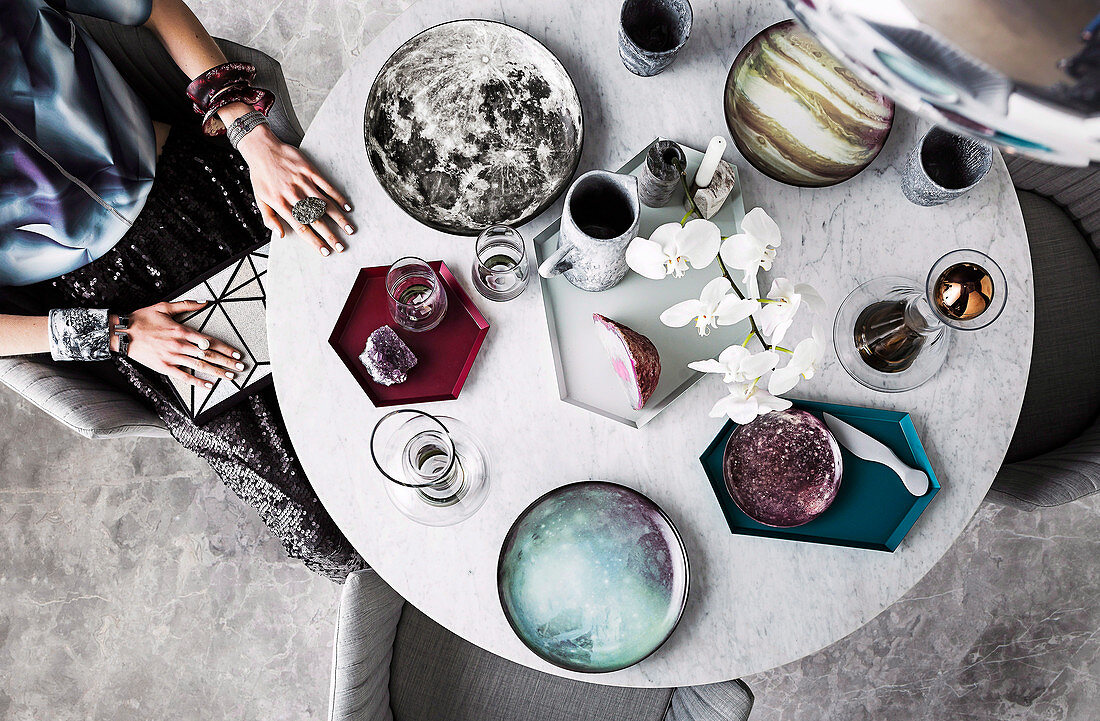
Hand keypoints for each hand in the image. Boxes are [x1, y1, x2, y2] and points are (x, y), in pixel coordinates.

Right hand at [114, 301, 243, 388]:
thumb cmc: (142, 319)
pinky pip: (183, 376)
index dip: (225, 348)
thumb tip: (204, 302)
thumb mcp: (164, 307)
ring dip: (217, 372)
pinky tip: (208, 385)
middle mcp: (180, 345)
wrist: (121, 333)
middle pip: (208, 355)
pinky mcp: (164, 367)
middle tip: (240, 368)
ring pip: (199, 366)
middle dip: (227, 362)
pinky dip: (197, 382)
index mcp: (182, 330)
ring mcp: (172, 357)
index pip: (209, 341)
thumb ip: (186, 305)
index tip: (236, 353)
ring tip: (230, 377)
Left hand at [235, 123, 354, 256]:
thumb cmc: (261, 176)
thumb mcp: (260, 199)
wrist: (262, 149)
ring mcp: (303, 182)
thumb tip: (280, 236)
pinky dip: (338, 197)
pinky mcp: (310, 171)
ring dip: (339, 219)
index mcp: (281, 204)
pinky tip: (347, 207)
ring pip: (324, 204)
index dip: (314, 241)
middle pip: (315, 219)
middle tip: (341, 246)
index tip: (325, 251)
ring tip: (350, 230)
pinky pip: (327, 186)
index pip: (301, 228)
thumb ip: (269, 219)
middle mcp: (294, 195)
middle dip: (330, 235)